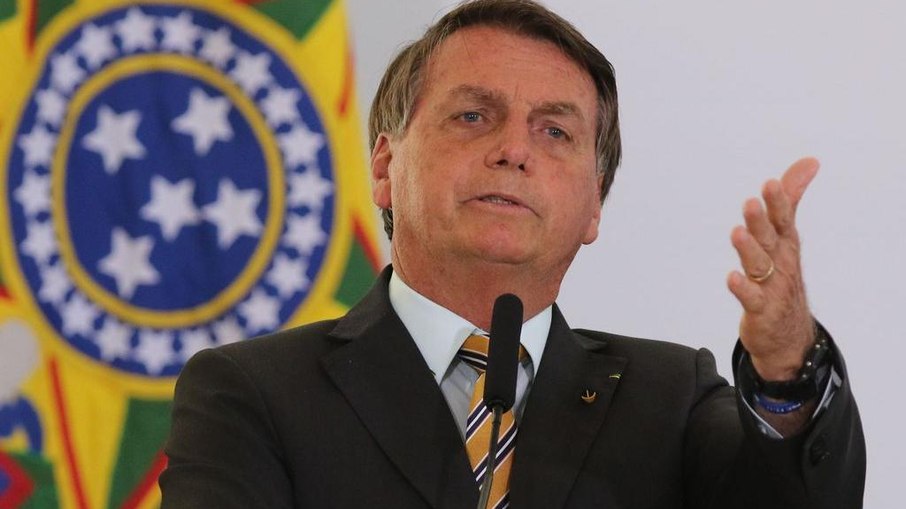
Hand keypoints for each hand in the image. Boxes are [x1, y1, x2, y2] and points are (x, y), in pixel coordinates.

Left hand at [727, 157, 818, 380]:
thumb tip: (809, 162)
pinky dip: (742, 288)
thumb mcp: (787, 236)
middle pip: (770, 239)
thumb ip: (790, 199)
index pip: (783, 219)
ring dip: (748, 249)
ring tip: (737, 233)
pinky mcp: (760, 310)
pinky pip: (751, 298)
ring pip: (759, 265)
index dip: (778, 202)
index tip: (771, 183)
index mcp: (785, 244)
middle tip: (751, 203)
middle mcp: (780, 263)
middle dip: (761, 221)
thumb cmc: (783, 277)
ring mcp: (772, 287)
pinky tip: (732, 278)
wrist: (789, 334)